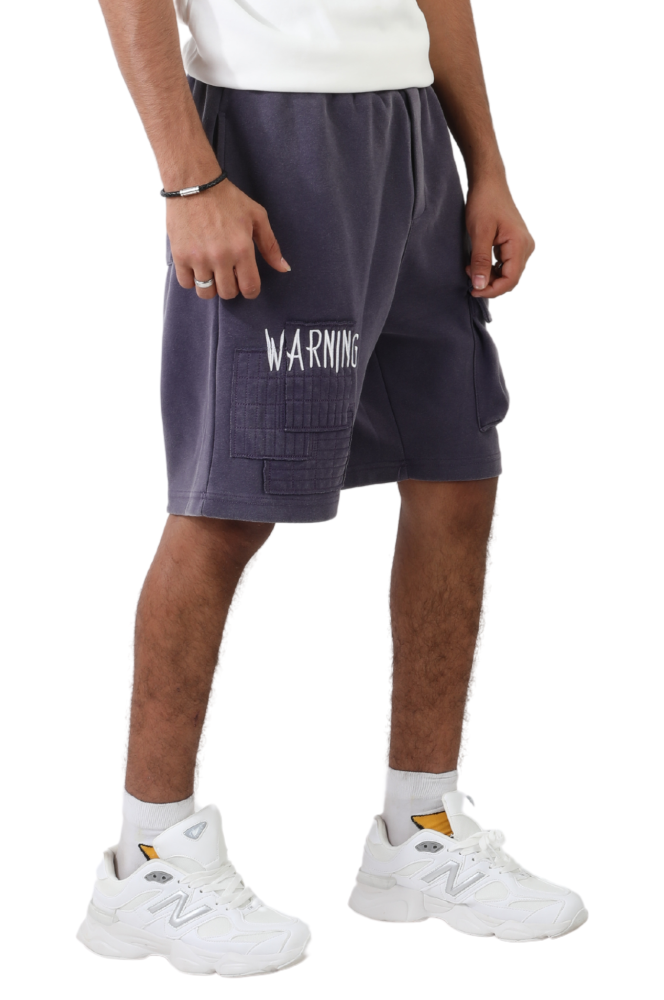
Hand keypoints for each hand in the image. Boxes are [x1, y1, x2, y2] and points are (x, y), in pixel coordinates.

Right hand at [167, 179, 289, 299]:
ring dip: (211, 286)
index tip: (246, 284)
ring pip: (206, 292)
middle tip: (229, 274)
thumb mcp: (257, 217)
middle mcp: (220, 257)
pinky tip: (197, 267)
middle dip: (231, 287)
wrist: (194, 184)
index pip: (249, 288)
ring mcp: (198, 258)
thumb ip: (270, 245)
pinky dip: (192, 280)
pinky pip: (186, 284)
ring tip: (212, 272)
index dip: (251, 290)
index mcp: (242, 249)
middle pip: (228, 293)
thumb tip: (284, 269)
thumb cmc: (227, 198)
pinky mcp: (180, 255)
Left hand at [465, 178, 534, 297]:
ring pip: (508, 273)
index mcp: (520, 244)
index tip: (473, 290)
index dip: (492, 290)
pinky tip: (477, 263)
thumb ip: (480, 261)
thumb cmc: (484, 203)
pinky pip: (506, 264)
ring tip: (470, 268)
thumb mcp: (479, 233)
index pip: (510, 280)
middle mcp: (526, 247)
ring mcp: (522, 245)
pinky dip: (491, 268)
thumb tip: (480, 285)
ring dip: (489, 276)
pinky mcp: (515, 244)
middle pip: (510, 279)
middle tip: (469, 277)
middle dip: (489, 283)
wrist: (489, 183)